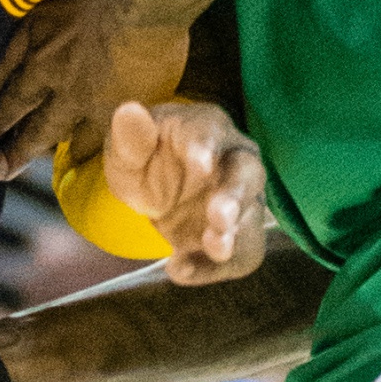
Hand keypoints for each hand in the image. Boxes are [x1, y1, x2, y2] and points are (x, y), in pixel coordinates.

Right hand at [0, 0, 186, 179]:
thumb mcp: (149, 94)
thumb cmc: (152, 44)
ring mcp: (45, 58)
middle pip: (35, 127)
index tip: (34, 171)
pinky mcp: (35, 27)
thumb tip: (108, 134)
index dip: (57, 160)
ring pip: (15, 94)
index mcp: (94, 108)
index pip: (70, 144)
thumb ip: (124, 115)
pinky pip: (9, 57)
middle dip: (16, 150)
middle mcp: (63, 90)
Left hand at [104, 99, 268, 285]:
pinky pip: (243, 252)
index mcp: (206, 128)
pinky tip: (181, 270)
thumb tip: (129, 110)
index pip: (212, 132)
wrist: (154, 191)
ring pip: (252, 216)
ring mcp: (244, 198)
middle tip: (220, 217)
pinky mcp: (242, 233)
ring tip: (215, 249)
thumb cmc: (145, 158)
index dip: (207, 147)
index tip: (200, 164)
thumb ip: (130, 136)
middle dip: (235, 195)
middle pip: (247, 173)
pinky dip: (214, 267)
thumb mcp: (127, 149)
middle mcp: (236, 159)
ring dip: (236, 235)